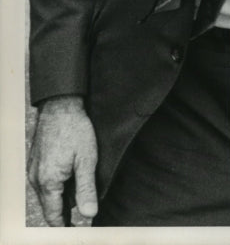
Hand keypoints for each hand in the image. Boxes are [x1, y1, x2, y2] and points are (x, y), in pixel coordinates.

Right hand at [27, 95, 97, 225]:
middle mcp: (36, 180)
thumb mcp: (87, 159)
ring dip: (64, 193)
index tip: (76, 231)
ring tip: (80, 179)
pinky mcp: (36, 163)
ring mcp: (34, 171)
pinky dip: (58, 182)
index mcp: (48, 182)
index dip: (65, 227)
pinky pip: (46, 182)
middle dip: (67, 207)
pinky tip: (71, 170)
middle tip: (84, 201)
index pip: (54, 216)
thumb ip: (86, 189)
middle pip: (52, 206)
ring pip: (50, 193)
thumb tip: (88, 214)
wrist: (61, 106)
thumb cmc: (75, 129)